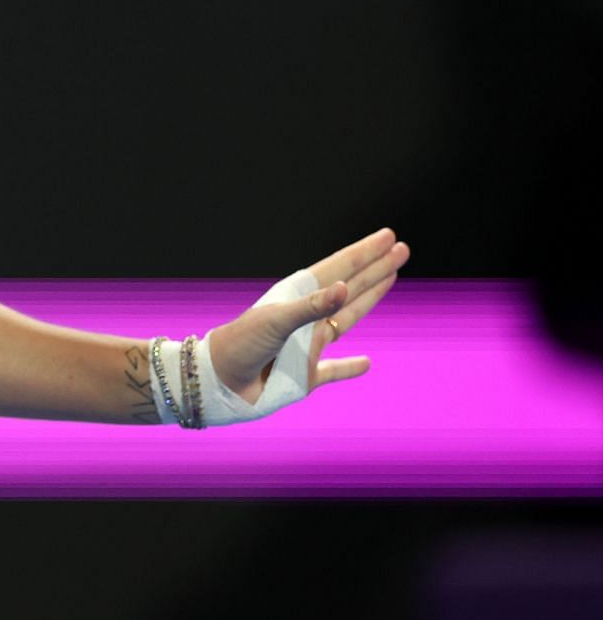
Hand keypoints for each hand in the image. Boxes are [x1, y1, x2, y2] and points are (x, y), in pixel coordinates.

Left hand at [207, 228, 411, 404]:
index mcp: (297, 299)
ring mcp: (307, 346)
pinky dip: (349, 367)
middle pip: (349, 288)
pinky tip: (366, 363)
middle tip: (401, 249)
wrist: (218, 382)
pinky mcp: (306, 375)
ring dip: (369, 299)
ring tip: (390, 278)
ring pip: (347, 318)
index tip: (388, 237)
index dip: (364, 254)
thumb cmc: (240, 344)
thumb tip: (344, 287)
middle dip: (375, 269)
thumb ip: (310, 306)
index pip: (338, 270)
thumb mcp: (275, 322)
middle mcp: (306, 318)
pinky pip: (334, 370)